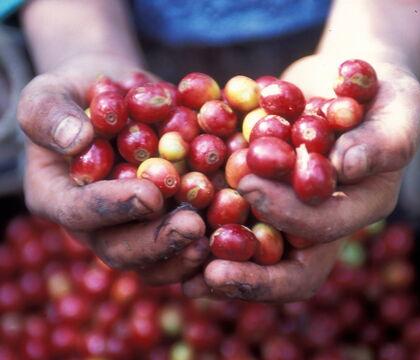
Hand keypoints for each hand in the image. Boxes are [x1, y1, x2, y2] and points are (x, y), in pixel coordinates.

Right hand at [18, 55, 207, 284]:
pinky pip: (180, 246)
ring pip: (152, 261)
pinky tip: (232, 231)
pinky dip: (205, 243)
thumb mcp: (49, 93)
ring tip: (214, 240)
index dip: (113, 207)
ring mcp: (129, 228)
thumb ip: (50, 113)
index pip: (78, 211)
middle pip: (119, 249)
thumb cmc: (78, 96)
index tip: (149, 194)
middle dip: (157, 241)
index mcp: (57, 196)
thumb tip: (75, 139)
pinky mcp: (160, 223)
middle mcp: (93, 223)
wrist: (117, 100)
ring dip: (183, 254)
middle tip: (193, 227)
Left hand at [183, 55, 419, 301]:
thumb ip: (382, 142)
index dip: (289, 217)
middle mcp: (324, 220)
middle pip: (288, 267)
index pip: (324, 230)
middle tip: (206, 266)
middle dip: (249, 271)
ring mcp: (291, 212)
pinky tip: (176, 228)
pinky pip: (235, 222)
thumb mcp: (400, 110)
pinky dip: (207, 228)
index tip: (248, 189)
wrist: (348, 80)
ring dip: (219, 265)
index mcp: (359, 208)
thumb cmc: (385, 92)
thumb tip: (346, 165)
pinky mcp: (264, 195)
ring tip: (182, 270)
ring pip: (255, 255)